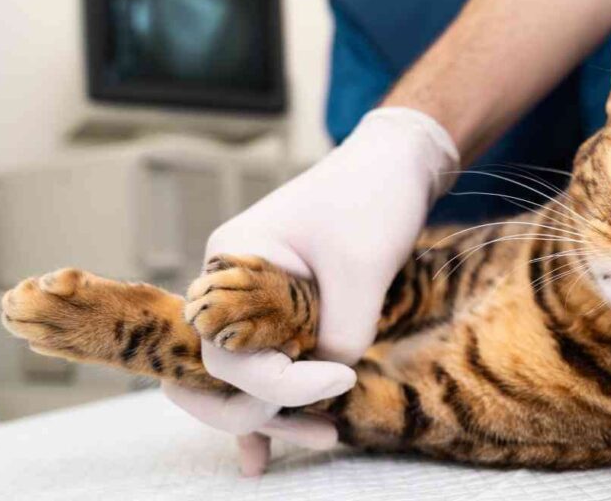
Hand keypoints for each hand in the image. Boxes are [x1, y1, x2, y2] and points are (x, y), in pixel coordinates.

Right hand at [163, 108, 458, 474]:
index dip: (283, 383)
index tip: (342, 378)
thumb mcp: (361, 268)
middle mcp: (230, 283)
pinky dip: (270, 401)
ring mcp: (252, 295)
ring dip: (270, 414)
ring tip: (323, 437)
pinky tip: (272, 446)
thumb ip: (341, 330)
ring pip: (238, 374)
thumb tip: (331, 375)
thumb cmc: (373, 199)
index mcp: (232, 263)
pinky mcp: (281, 305)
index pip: (231, 352)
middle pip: (215, 372)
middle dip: (257, 412)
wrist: (395, 164)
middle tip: (320, 430)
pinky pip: (262, 360)